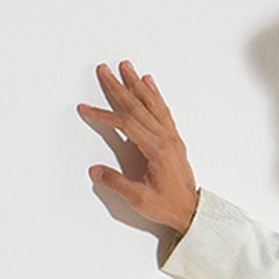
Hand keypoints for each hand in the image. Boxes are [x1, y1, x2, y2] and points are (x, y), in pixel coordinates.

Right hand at [79, 59, 199, 234]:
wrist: (192, 211)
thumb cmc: (168, 206)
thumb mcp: (139, 199)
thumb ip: (116, 183)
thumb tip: (95, 170)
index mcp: (156, 150)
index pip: (126, 124)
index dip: (105, 114)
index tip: (86, 109)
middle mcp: (166, 139)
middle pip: (138, 106)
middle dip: (119, 87)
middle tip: (105, 70)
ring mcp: (171, 137)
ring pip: (152, 104)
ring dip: (137, 84)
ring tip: (127, 67)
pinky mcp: (173, 140)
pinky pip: (163, 111)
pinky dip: (155, 95)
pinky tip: (149, 83)